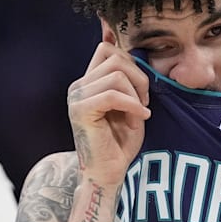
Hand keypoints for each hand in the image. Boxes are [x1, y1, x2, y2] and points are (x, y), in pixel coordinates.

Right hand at [67, 42, 150, 184]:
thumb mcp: (130, 103)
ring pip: (117, 75)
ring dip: (136, 95)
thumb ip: (129, 79)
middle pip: (115, 57)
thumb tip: (136, 52)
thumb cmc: (120, 142)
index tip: (140, 88)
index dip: (129, 59)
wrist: (108, 173)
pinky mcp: (81, 110)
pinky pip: (113, 94)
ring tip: (138, 114)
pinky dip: (132, 106)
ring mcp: (77, 97)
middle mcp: (79, 86)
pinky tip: (139, 119)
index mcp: (88, 82)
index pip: (106, 48)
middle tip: (143, 102)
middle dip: (138, 77)